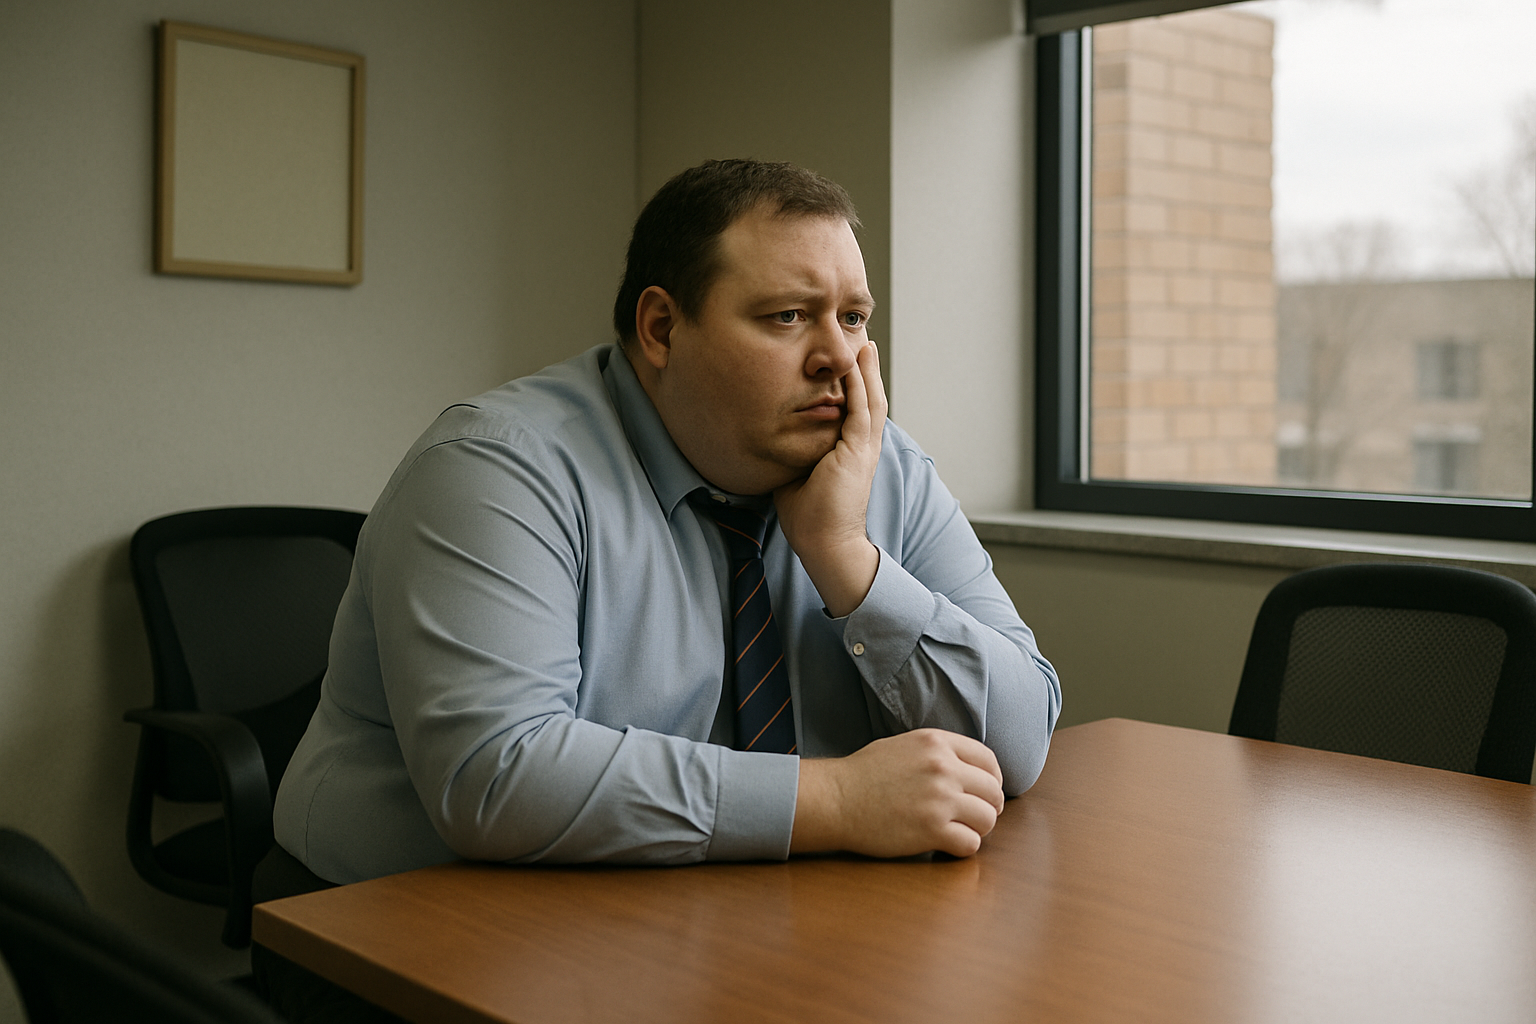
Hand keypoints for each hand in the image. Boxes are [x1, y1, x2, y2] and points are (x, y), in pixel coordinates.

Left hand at [774, 341, 888, 616]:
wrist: (823, 542)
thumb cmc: (808, 515)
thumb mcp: (798, 472)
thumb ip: (795, 451)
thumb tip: (775, 437)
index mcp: (850, 452)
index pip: (855, 410)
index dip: (854, 386)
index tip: (847, 363)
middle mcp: (862, 447)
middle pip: (870, 398)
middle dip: (867, 371)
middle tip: (863, 343)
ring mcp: (863, 449)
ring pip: (871, 400)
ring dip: (868, 371)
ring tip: (864, 345)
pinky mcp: (858, 452)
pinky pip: (861, 411)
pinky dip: (859, 386)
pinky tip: (854, 366)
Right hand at [790, 729, 1005, 858]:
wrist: (836, 798)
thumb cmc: (864, 774)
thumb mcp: (904, 745)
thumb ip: (937, 752)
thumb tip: (968, 768)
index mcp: (937, 743)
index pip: (989, 761)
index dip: (992, 780)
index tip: (983, 793)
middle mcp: (943, 768)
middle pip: (993, 792)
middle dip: (987, 807)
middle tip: (972, 817)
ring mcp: (939, 799)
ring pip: (987, 819)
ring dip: (977, 829)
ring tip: (958, 830)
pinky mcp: (931, 830)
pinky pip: (970, 844)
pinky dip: (962, 848)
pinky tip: (946, 844)